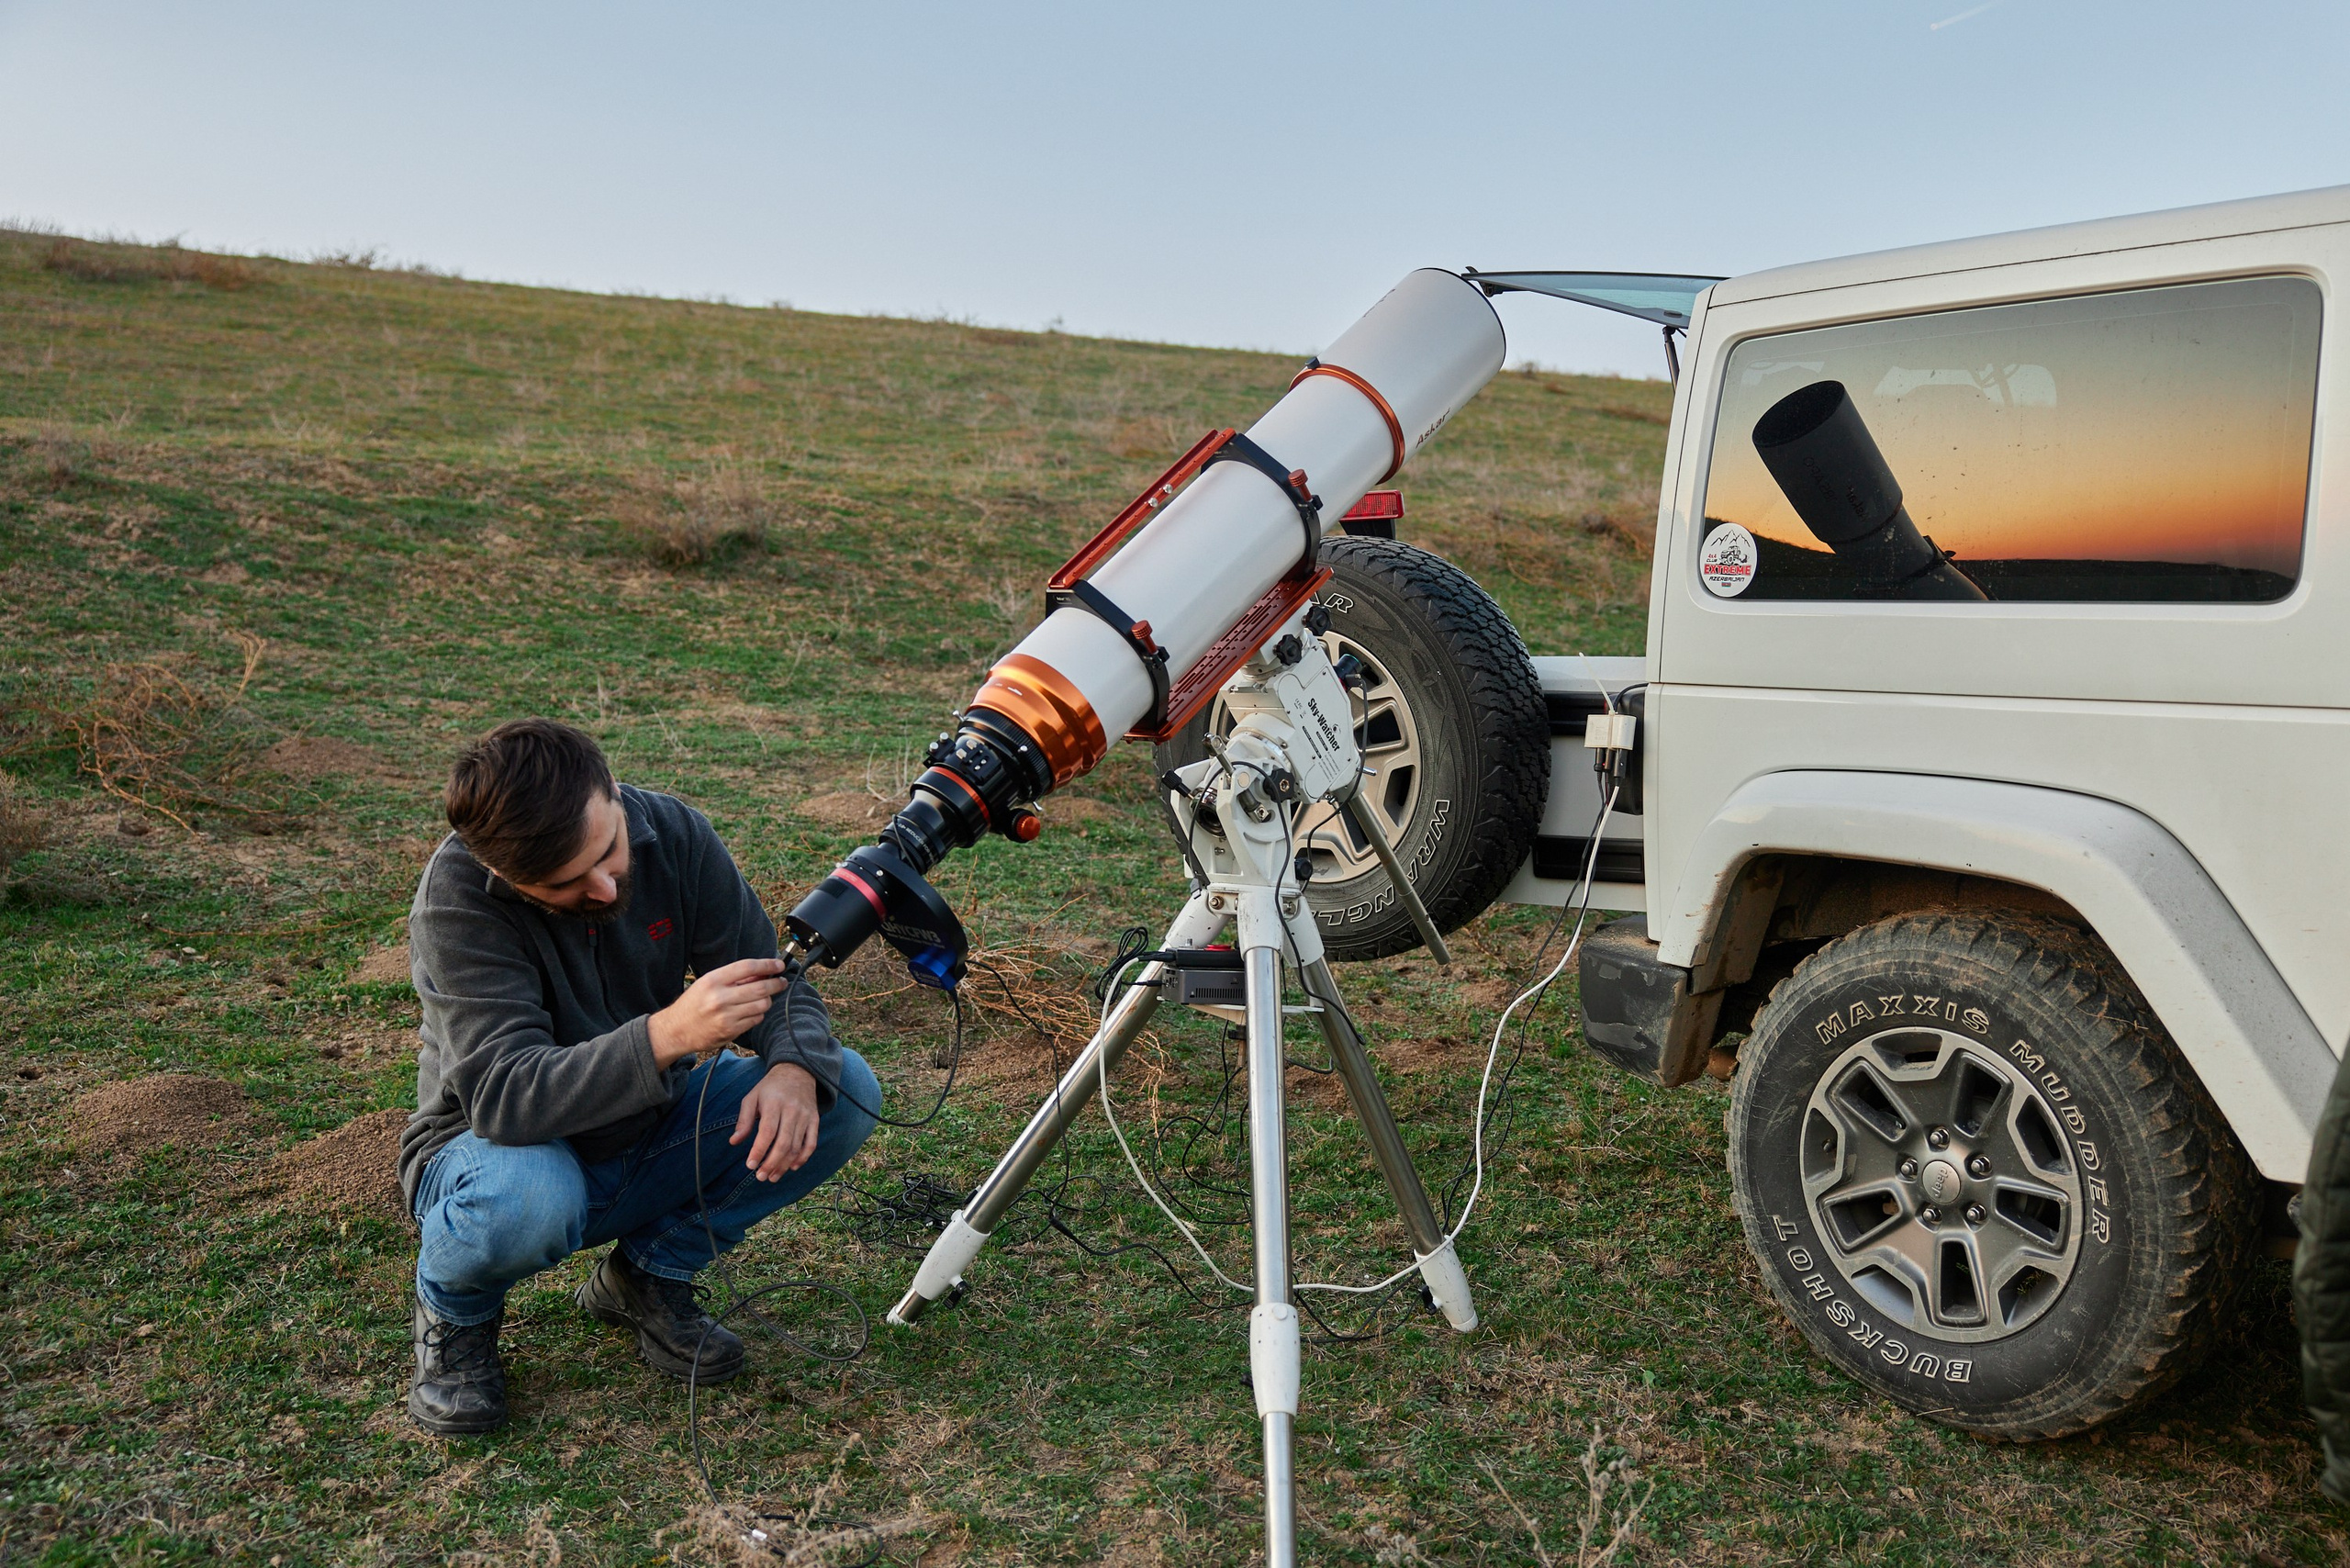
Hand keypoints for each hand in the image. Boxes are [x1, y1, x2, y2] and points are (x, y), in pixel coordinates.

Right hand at [648, 958, 789, 1066]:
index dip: (767, 964)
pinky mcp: (730, 1031)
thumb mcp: (707, 983)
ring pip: (762, 1005)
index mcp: (713, 980)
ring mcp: (726, 1016)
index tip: (779, 965)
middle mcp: (720, 998)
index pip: (747, 967)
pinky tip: (752, 1011)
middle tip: (781, 982)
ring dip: (767, 1000)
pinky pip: (756, 1020)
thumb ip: (733, 978)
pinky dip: (758, 1014)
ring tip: (763, 997)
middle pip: (760, 987)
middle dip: (776, 983)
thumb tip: (762, 972)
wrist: (676, 1030)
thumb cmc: (693, 1004)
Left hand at [730, 1061, 820, 1180]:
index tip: (750, 1165)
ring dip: (784, 1165)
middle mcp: (791, 1110)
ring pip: (796, 1146)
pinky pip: (811, 1143)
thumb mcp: (752, 1098)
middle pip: (783, 1143)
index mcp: (773, 1104)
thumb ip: (743, 1120)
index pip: (767, 1132)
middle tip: (760, 1177)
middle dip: (771, 1163)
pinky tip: (793, 1167)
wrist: (797, 1072)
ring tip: (772, 1177)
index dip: (759, 1151)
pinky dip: (803, 1158)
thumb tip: (734, 1142)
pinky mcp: (814, 1121)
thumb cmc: (770, 1088)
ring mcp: (805, 1116)